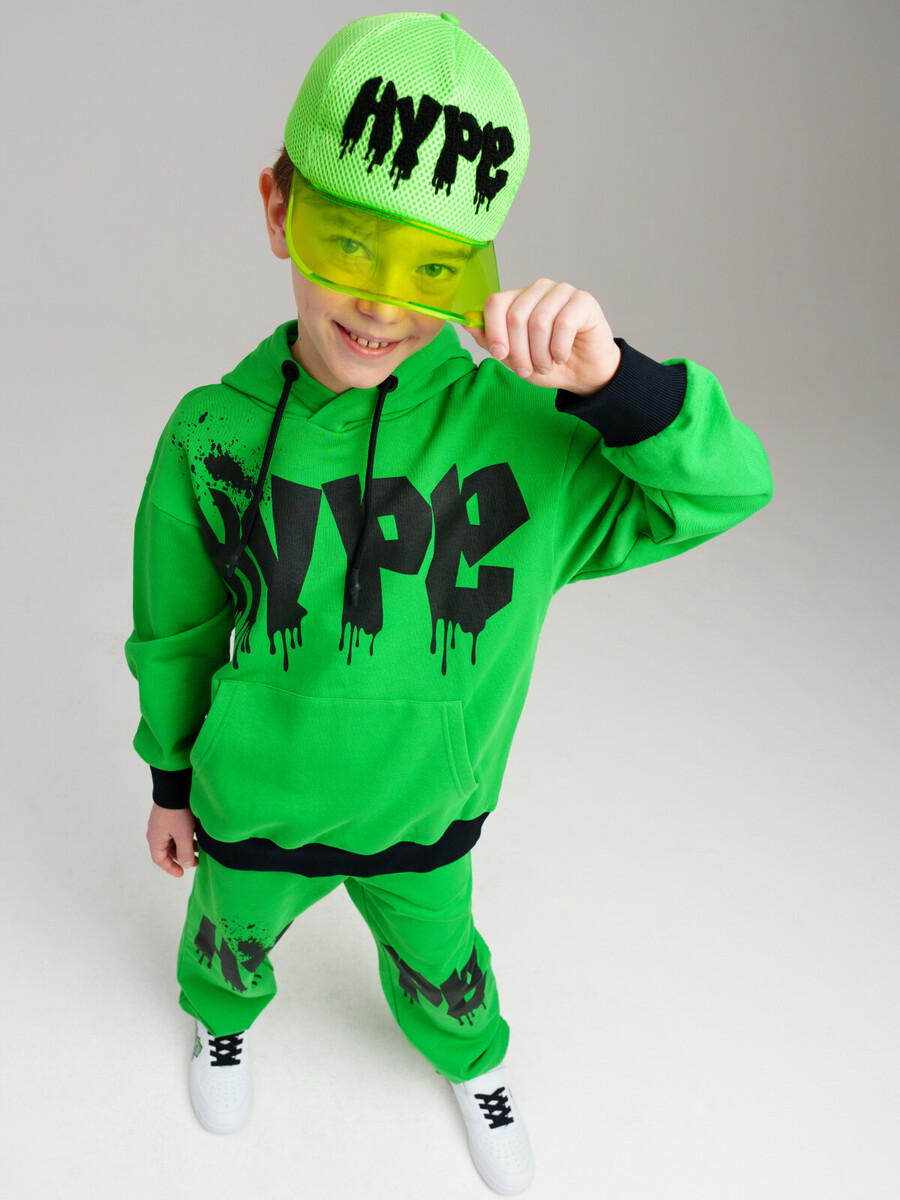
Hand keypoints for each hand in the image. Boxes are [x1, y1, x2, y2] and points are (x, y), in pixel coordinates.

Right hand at [147, 803, 197, 876]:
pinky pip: (175, 831)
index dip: (171, 868)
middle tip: (196, 861)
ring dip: (185, 846)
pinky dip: (185, 836)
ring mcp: (161, 823)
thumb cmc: (177, 813)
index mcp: (155, 839)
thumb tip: (187, 865)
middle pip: (167, 851)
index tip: (182, 873)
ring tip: (200, 849)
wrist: (175, 787)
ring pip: (173, 840)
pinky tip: (197, 835)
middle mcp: (156, 832)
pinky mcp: (168, 815)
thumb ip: (185, 853)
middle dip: (181, 857)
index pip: (160, 859)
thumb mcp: (184, 836)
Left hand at [465, 278, 620, 394]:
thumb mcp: (514, 358)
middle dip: (519, 352)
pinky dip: (559, 349)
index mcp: (518, 298)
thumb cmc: (548, 362)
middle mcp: (538, 289)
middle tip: (528, 370)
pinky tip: (561, 357)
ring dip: (540, 354)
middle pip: (516, 316)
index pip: (496, 302)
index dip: (493, 331)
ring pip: (539, 322)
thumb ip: (491, 341)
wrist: (584, 372)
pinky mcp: (583, 301)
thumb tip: (467, 323)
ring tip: (546, 366)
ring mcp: (562, 292)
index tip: (500, 355)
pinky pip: (563, 324)